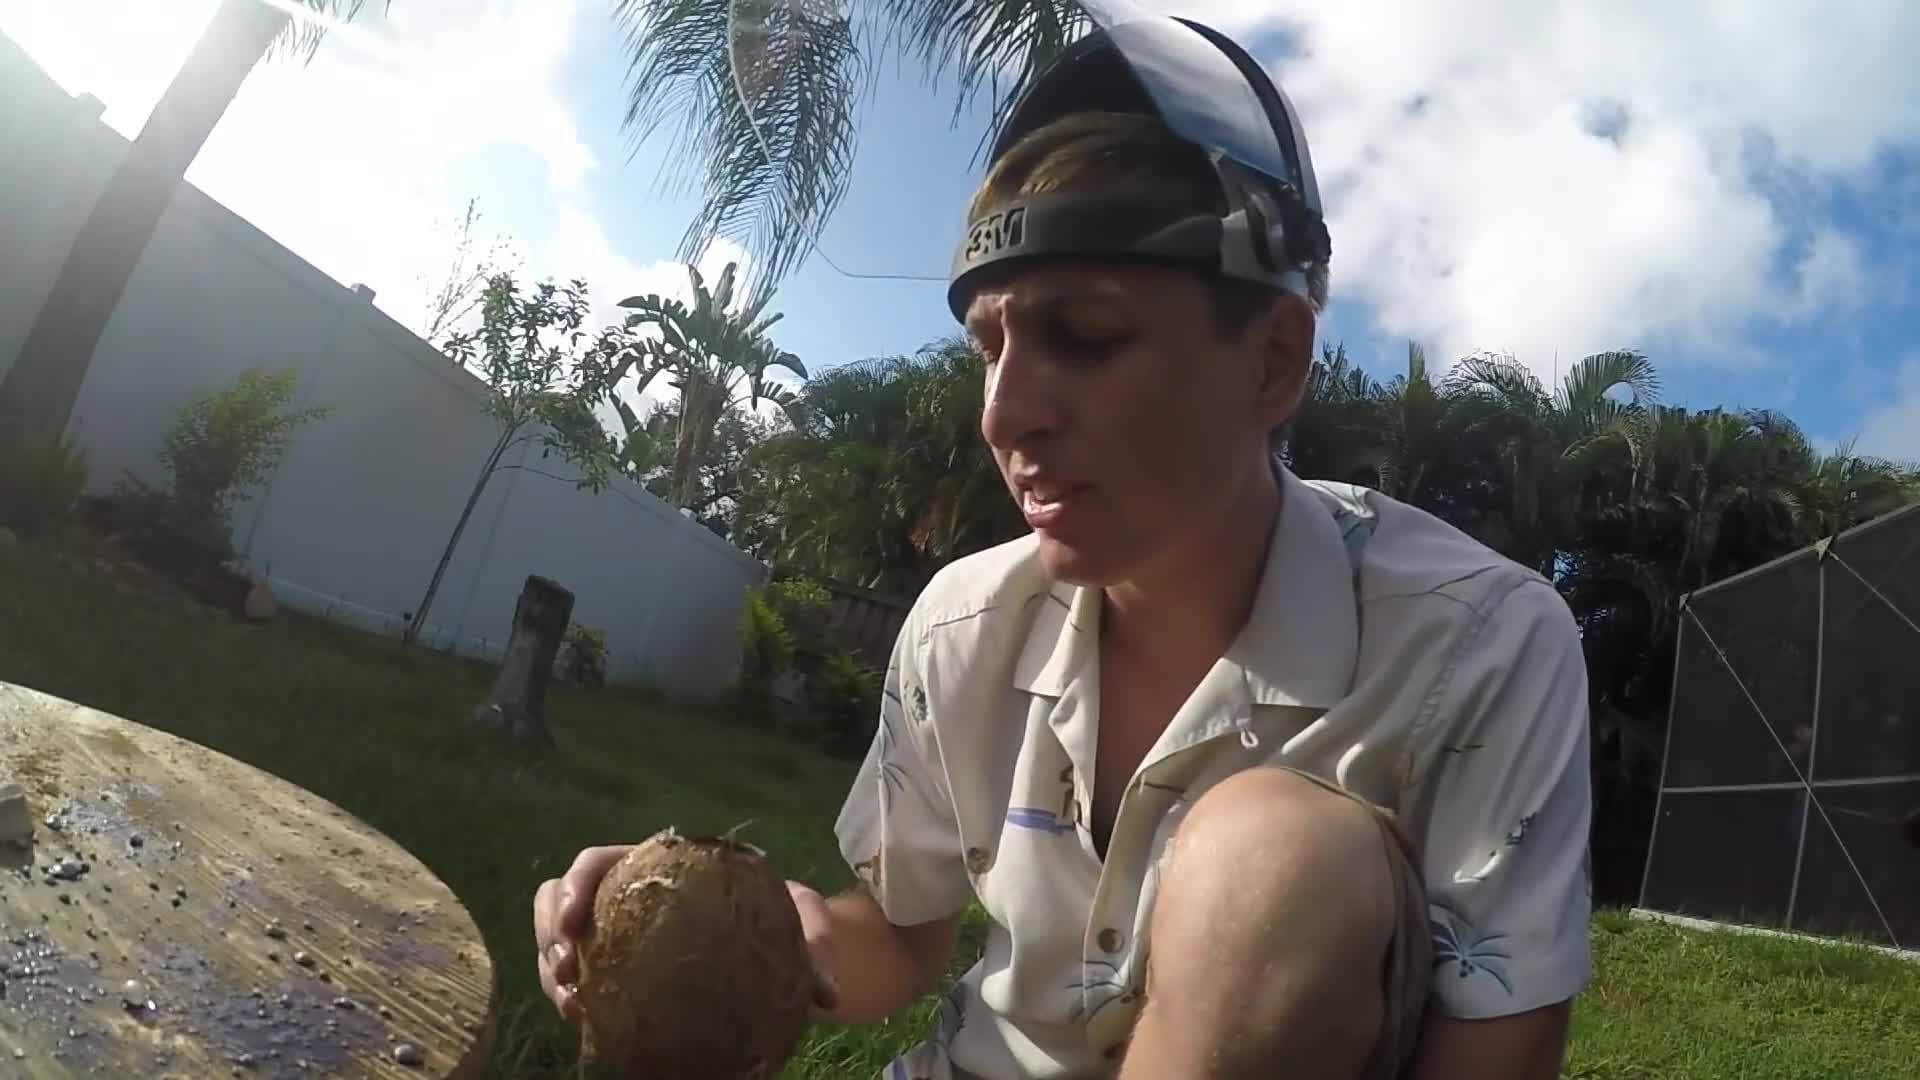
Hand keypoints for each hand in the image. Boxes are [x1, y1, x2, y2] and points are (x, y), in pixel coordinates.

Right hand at [534, 848, 842, 1022]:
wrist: (786, 950)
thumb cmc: (786, 923)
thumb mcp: (806, 926)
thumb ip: (814, 948)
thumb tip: (827, 995)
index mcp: (661, 866)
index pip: (599, 861)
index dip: (575, 886)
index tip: (575, 923)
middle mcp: (629, 895)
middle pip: (561, 896)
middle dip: (549, 930)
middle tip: (567, 969)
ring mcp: (618, 933)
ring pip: (559, 938)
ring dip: (551, 968)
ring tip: (571, 1003)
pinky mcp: (619, 971)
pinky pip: (579, 977)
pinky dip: (570, 996)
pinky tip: (583, 1020)